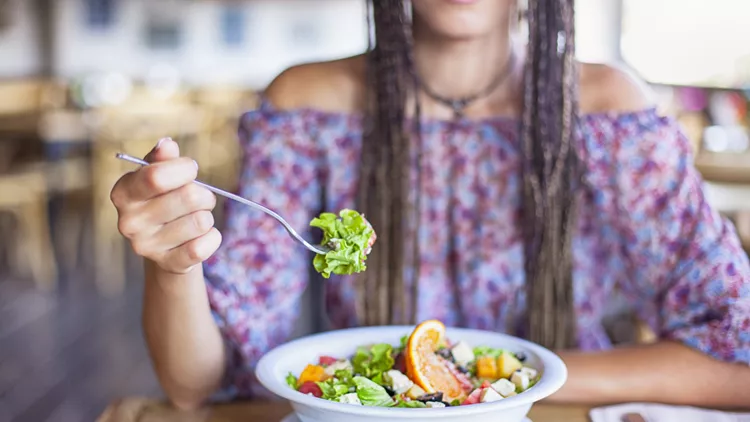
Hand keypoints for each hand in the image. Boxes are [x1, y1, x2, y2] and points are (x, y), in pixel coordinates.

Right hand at [110, 138, 221, 273]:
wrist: (166, 244)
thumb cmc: (164, 199)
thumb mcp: (160, 174)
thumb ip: (163, 158)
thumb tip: (167, 145)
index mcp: (123, 193)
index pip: (156, 176)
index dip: (184, 169)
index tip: (191, 169)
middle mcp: (128, 222)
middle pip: (188, 197)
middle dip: (203, 193)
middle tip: (199, 198)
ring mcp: (146, 246)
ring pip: (201, 221)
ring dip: (207, 216)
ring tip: (195, 218)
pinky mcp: (168, 264)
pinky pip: (205, 246)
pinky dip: (213, 237)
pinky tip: (201, 236)